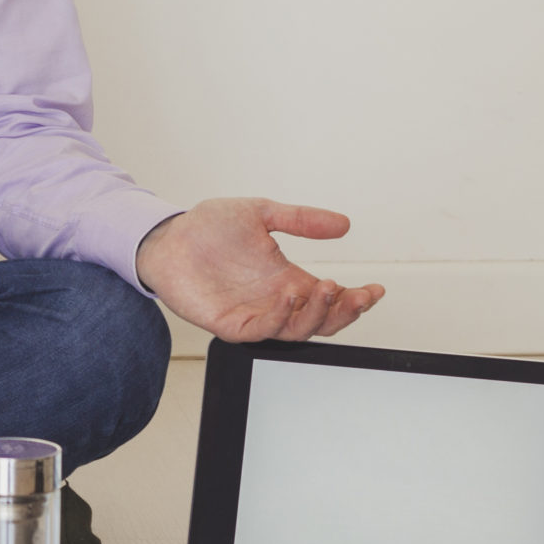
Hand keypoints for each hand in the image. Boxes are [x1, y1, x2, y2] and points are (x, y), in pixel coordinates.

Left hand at [134, 198, 384, 343]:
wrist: (166, 236)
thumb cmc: (207, 228)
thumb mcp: (262, 214)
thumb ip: (301, 220)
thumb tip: (343, 224)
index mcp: (287, 280)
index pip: (330, 300)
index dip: (356, 299)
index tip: (376, 289)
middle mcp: (275, 301)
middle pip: (321, 321)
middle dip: (345, 311)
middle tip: (358, 294)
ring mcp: (254, 314)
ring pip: (297, 329)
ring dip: (317, 313)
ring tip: (326, 288)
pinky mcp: (230, 323)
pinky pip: (262, 330)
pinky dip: (281, 317)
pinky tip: (290, 295)